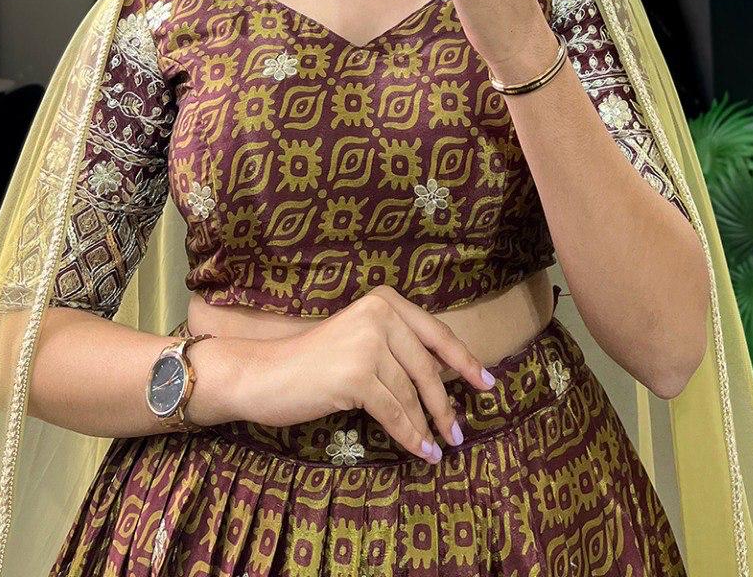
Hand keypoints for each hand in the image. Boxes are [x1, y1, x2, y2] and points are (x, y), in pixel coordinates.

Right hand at [202, 287, 494, 462]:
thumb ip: (397, 349)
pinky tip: (421, 451)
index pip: (435, 333)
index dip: (464, 360)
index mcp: (383, 301)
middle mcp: (378, 315)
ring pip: (412, 394)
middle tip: (460, 432)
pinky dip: (411, 436)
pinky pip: (395, 413)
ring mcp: (367, 344)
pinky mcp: (356, 376)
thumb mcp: (360, 342)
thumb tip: (447, 379)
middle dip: (446, 404)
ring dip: (428, 425)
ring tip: (439, 447)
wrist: (263, 374)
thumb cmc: (312, 363)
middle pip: (427, 367)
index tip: (488, 382)